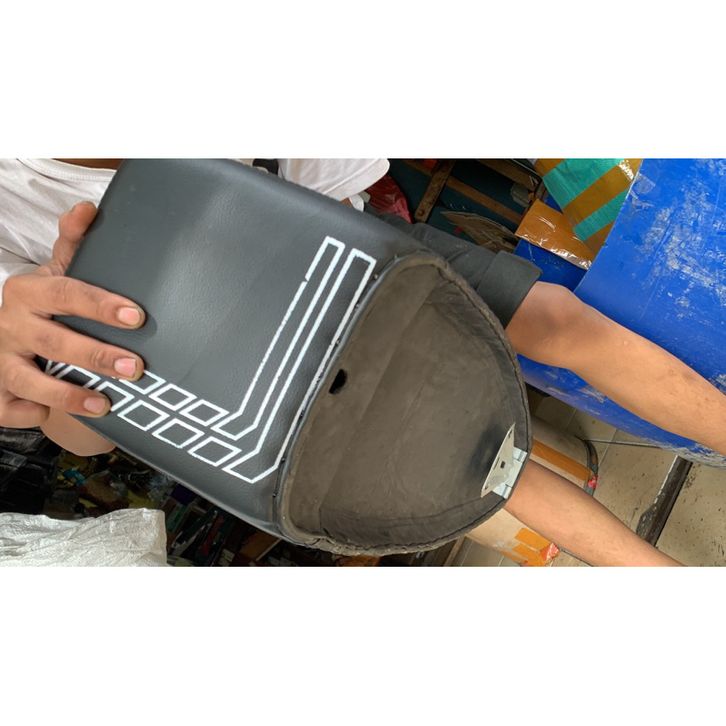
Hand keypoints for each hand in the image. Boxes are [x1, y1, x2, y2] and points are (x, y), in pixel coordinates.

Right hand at [0, 201, 145, 428]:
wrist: (5, 331)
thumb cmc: (46, 303)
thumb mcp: (58, 271)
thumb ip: (74, 243)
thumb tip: (89, 208)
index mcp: (29, 291)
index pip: (66, 293)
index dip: (101, 305)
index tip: (137, 317)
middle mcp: (10, 323)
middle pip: (53, 340)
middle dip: (96, 356)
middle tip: (136, 367)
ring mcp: (0, 358)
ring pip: (28, 379)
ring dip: (67, 395)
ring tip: (105, 404)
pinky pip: (7, 407)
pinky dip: (26, 413)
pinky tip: (48, 415)